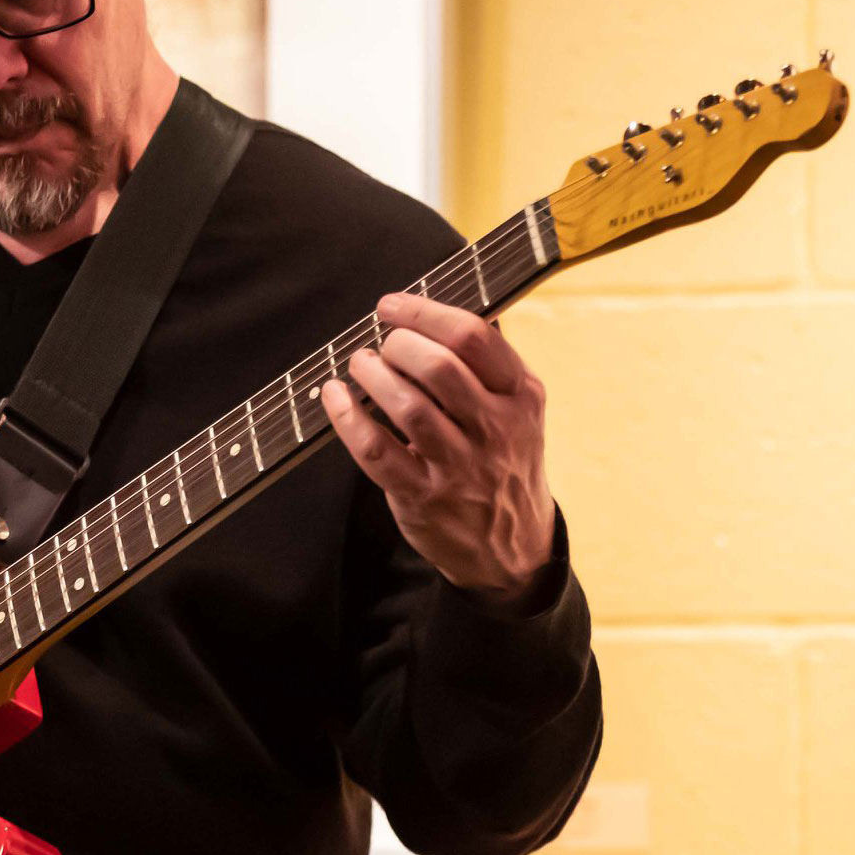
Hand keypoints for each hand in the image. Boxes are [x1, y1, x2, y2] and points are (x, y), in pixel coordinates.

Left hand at [320, 292, 555, 602]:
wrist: (512, 548)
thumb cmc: (503, 460)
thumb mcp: (517, 410)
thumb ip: (486, 364)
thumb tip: (428, 312)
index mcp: (520, 396)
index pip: (473, 337)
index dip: (423, 312)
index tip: (391, 306)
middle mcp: (494, 428)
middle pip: (439, 367)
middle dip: (397, 345)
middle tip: (382, 345)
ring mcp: (459, 465)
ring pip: (407, 406)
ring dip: (371, 375)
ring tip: (359, 364)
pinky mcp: (422, 495)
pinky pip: (375, 450)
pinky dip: (346, 417)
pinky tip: (334, 397)